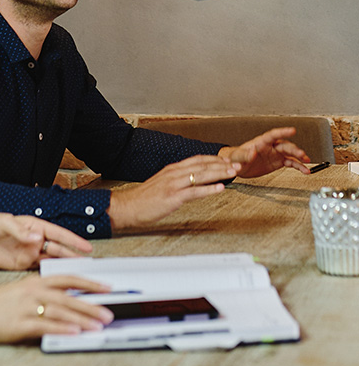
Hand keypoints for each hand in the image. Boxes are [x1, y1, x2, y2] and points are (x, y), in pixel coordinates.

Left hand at [0, 214, 93, 269]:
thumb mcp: (4, 223)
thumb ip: (21, 232)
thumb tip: (38, 238)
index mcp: (33, 225)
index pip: (58, 233)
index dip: (73, 240)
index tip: (86, 248)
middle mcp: (35, 239)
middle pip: (59, 248)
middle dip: (74, 256)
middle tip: (89, 265)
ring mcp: (30, 252)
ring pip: (53, 260)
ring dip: (65, 266)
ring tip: (79, 274)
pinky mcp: (23, 264)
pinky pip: (41, 269)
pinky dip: (51, 274)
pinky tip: (61, 279)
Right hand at [0, 274, 112, 342]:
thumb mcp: (20, 290)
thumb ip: (43, 293)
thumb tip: (67, 300)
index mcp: (34, 282)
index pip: (67, 279)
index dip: (89, 283)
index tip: (107, 288)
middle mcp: (32, 292)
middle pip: (68, 297)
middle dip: (91, 305)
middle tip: (109, 313)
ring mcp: (26, 308)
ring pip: (60, 311)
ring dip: (82, 318)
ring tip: (98, 324)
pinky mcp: (20, 324)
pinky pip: (45, 325)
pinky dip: (61, 328)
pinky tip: (74, 332)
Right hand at [108, 155, 239, 231]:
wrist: (127, 206)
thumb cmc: (144, 199)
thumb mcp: (162, 184)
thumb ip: (177, 180)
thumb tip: (192, 181)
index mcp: (171, 170)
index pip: (197, 160)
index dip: (214, 159)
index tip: (228, 160)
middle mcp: (173, 174)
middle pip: (202, 165)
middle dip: (222, 164)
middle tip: (238, 165)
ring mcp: (173, 185)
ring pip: (200, 175)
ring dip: (219, 173)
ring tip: (234, 173)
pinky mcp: (172, 197)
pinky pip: (194, 192)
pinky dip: (208, 189)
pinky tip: (220, 188)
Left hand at [217, 127, 310, 176]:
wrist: (238, 167)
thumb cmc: (236, 158)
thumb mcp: (236, 157)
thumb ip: (244, 155)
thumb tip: (251, 153)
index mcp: (260, 142)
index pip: (272, 135)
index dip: (282, 132)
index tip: (292, 130)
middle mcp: (270, 146)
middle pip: (284, 145)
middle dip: (294, 149)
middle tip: (301, 154)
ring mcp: (275, 154)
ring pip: (290, 153)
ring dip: (299, 157)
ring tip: (306, 161)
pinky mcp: (278, 162)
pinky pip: (291, 162)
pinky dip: (298, 166)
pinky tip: (304, 170)